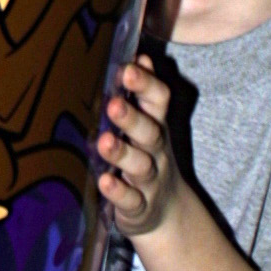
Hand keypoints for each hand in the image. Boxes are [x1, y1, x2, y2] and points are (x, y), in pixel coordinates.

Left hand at [96, 57, 185, 237]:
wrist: (166, 214)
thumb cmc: (146, 157)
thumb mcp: (148, 125)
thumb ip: (143, 94)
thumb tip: (141, 56)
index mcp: (156, 125)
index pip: (159, 102)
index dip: (146, 85)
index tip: (128, 69)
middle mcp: (156, 151)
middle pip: (150, 132)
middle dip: (132, 117)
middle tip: (113, 104)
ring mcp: (150, 181)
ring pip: (140, 166)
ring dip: (122, 153)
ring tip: (105, 142)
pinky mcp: (139, 208)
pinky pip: (131, 200)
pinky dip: (118, 192)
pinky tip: (104, 181)